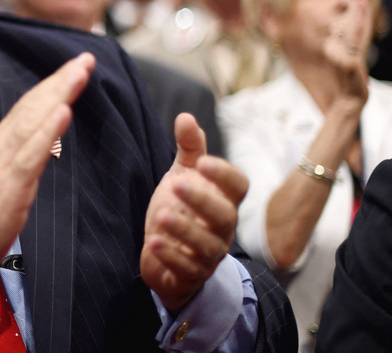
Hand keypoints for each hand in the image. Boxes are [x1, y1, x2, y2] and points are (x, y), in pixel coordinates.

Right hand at [0, 52, 95, 307]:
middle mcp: (1, 144)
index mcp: (1, 143)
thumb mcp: (6, 177)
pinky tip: (63, 111)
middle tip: (86, 58)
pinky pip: (32, 152)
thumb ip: (24, 155)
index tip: (75, 67)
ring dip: (58, 93)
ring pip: (34, 119)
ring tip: (79, 72)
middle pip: (34, 104)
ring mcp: (4, 161)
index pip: (29, 105)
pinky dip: (49, 129)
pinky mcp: (10, 182)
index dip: (53, 84)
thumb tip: (49, 138)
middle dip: (61, 80)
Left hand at [141, 113, 247, 311]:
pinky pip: (187, 269)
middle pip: (225, 215)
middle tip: (176, 184)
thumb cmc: (180, 208)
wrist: (165, 254)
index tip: (202, 162)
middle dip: (202, 200)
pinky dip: (171, 256)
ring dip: (185, 230)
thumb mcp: (182, 175)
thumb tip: (185, 116)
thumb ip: (188, 150)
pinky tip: (153, 243)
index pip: (238, 186)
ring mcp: (208, 254)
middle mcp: (221, 228)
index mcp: (222, 199)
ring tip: (161, 217)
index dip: (224, 174)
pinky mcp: (190, 274)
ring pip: (208, 245)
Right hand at [324, 0, 369, 105]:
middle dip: (354, 6)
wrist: (349, 100)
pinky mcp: (347, 61)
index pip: (344, 22)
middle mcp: (334, 46)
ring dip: (356, 11)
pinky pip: (354, 41)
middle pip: (345, 22)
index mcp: (334, 44)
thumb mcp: (346, 60)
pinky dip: (356, 27)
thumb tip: (338, 30)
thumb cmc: (350, 81)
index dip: (353, 8)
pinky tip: (360, 17)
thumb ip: (345, 46)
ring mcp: (339, 53)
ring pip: (349, 28)